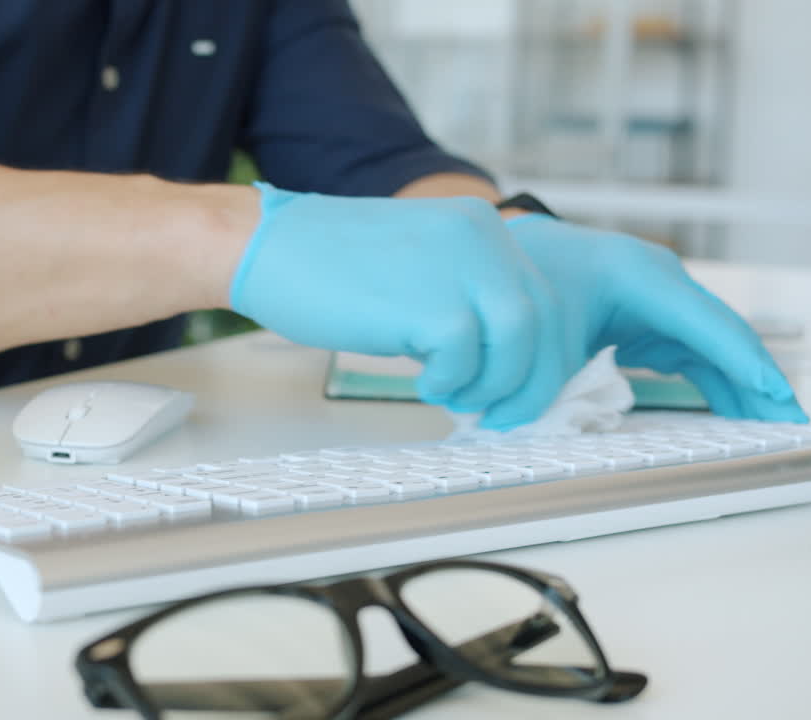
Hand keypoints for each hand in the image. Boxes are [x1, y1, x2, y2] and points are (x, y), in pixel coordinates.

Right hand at [232, 184, 574, 427]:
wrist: (269, 248)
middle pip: (542, 323)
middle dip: (530, 381)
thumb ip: (461, 294)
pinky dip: (450, 383)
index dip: (539, 352)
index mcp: (480, 225)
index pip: (541, 295)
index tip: (519, 388)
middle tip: (501, 414)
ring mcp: (459, 268)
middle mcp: (481, 238)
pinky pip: (467, 360)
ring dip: (491, 385)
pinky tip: (422, 382)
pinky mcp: (431, 304)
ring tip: (451, 393)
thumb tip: (493, 356)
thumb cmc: (328, 264)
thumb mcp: (417, 263)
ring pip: (518, 344)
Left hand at [506, 214, 806, 421]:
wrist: (507, 257)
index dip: (741, 362)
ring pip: (715, 346)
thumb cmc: (524, 284)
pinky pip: (696, 351)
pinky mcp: (654, 317)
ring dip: (743, 384)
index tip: (774, 394)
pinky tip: (738, 411)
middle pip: (722, 334)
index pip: (704, 323)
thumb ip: (567, 384)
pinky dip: (717, 378)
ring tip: (775, 426)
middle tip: (791, 422)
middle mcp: (661, 280)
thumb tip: (585, 431)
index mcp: (638, 274)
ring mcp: (662, 298)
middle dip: (758, 379)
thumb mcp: (543, 337)